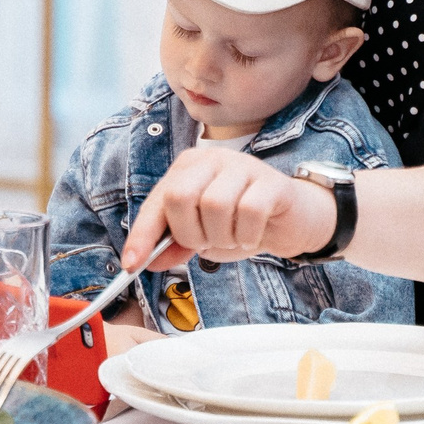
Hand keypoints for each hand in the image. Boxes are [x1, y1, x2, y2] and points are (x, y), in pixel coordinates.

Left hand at [121, 147, 337, 271]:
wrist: (291, 220)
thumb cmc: (241, 223)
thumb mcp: (201, 236)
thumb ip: (172, 244)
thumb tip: (143, 261)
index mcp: (189, 167)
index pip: (158, 200)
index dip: (143, 235)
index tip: (131, 265)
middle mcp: (213, 158)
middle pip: (182, 196)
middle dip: (191, 233)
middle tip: (208, 242)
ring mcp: (244, 166)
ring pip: (215, 205)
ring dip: (222, 236)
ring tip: (234, 237)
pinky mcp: (271, 181)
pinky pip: (249, 211)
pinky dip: (247, 234)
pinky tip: (252, 234)